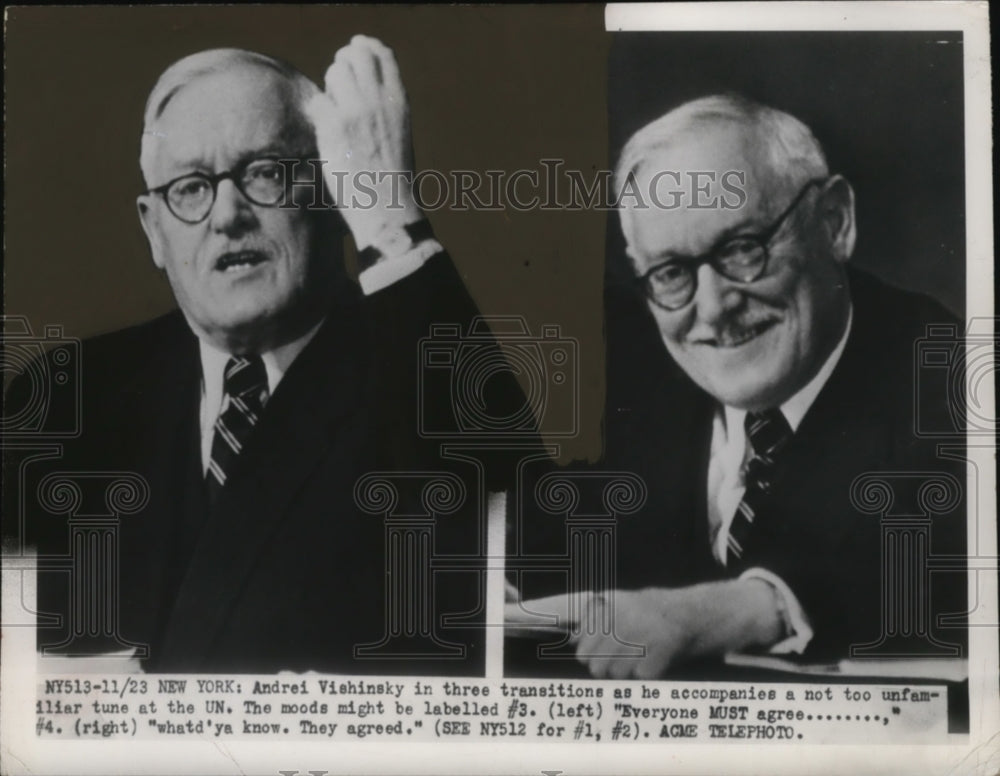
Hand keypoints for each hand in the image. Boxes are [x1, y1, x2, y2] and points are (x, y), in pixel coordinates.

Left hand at [305, 35, 422, 249]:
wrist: (387, 209)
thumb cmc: (392, 179)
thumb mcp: (399, 134)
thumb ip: (384, 107)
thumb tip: (360, 87)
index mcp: (400, 102)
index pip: (382, 54)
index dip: (365, 48)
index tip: (354, 52)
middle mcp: (379, 101)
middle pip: (355, 55)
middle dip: (343, 63)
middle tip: (338, 83)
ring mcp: (356, 112)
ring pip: (335, 72)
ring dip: (331, 86)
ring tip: (334, 112)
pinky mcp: (334, 128)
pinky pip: (319, 102)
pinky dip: (320, 113)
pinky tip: (325, 132)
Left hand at [512, 580, 783, 678]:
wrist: (692, 615)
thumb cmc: (644, 616)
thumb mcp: (613, 609)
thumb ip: (586, 625)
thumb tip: (555, 638)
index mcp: (601, 603)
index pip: (557, 610)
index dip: (524, 612)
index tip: (501, 609)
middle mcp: (614, 617)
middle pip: (586, 659)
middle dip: (602, 658)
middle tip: (624, 646)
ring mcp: (634, 637)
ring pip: (607, 674)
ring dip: (622, 671)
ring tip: (638, 652)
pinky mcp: (651, 657)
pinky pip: (632, 682)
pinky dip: (642, 678)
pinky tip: (653, 660)